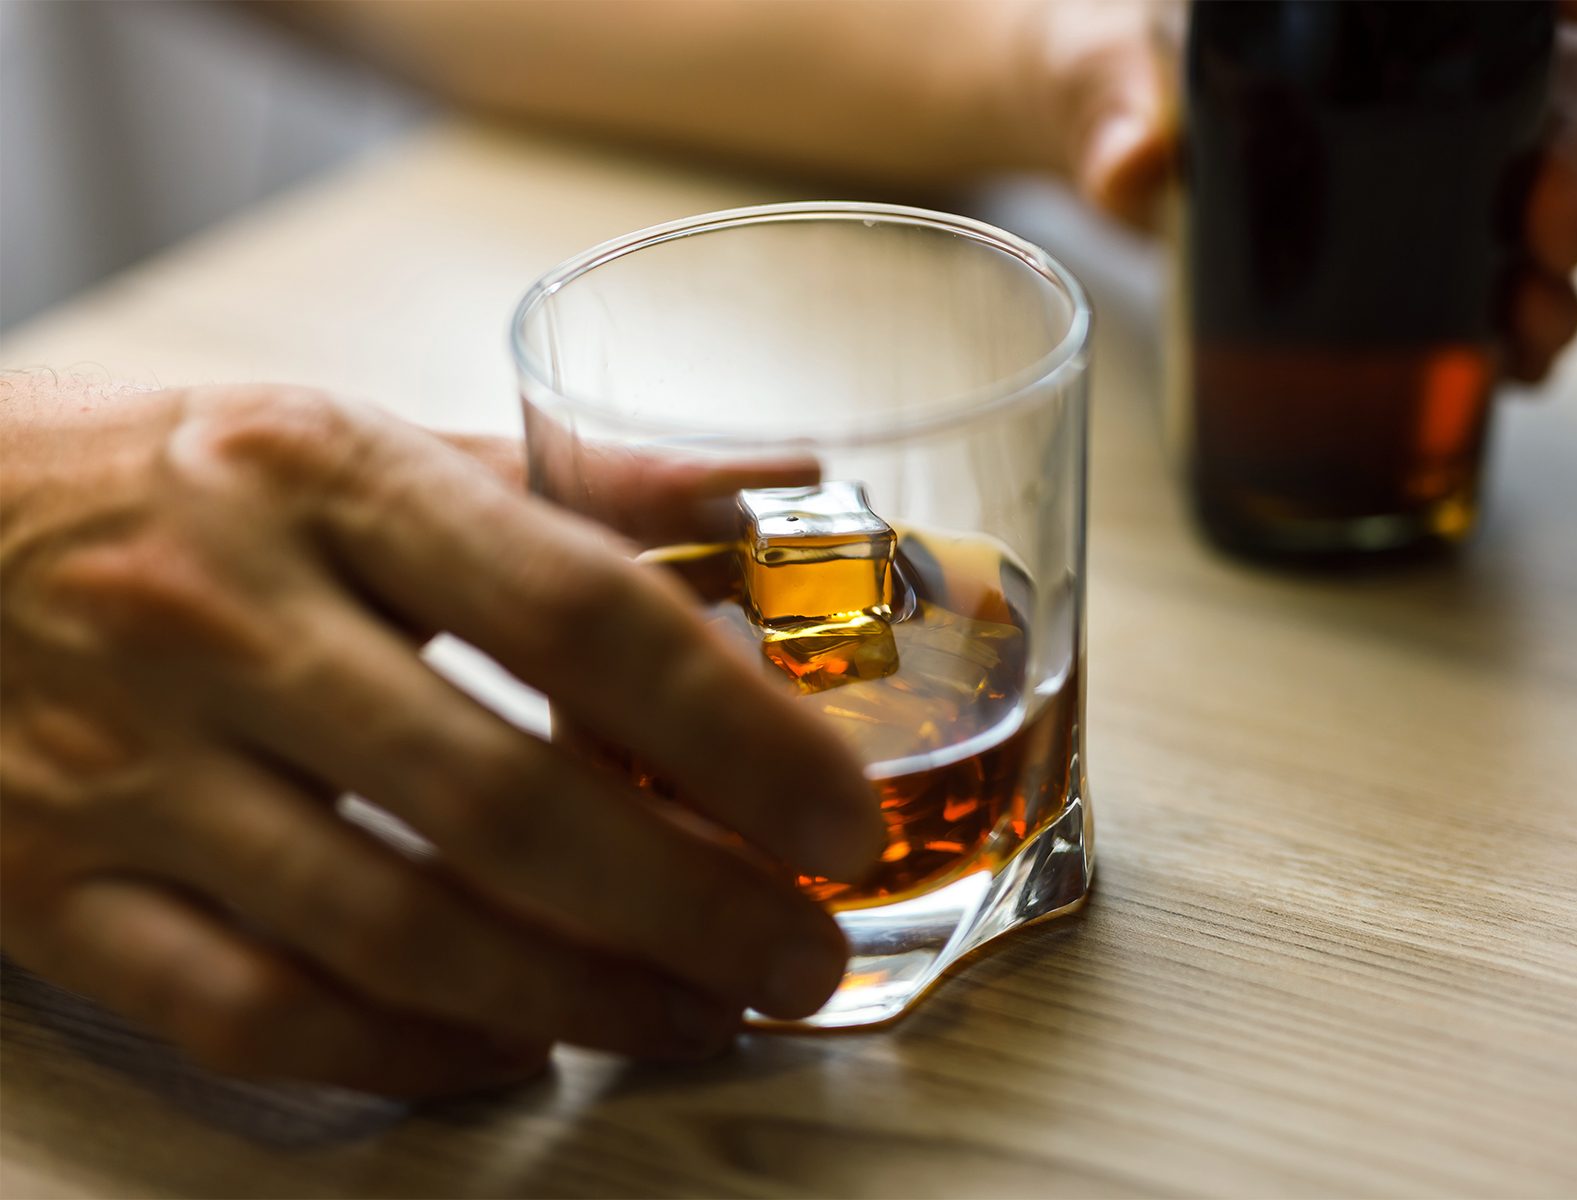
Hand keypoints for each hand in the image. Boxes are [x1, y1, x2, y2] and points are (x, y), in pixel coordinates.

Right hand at [0, 378, 884, 1095]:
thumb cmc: (167, 481)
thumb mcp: (352, 434)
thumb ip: (566, 477)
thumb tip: (767, 490)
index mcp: (325, 478)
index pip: (579, 611)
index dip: (736, 732)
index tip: (837, 815)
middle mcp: (225, 620)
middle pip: (504, 802)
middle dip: (689, 904)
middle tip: (801, 955)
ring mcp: (126, 769)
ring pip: (392, 933)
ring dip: (579, 998)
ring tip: (700, 1014)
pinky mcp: (51, 890)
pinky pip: (250, 1014)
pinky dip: (406, 1054)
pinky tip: (512, 1047)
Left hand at [1040, 0, 1576, 383]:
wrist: (1088, 138)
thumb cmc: (1103, 71)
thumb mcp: (1097, 73)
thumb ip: (1108, 110)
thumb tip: (1128, 165)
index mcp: (1368, 9)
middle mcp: (1420, 76)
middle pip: (1553, 94)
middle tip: (1561, 219)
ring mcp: (1422, 166)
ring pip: (1541, 192)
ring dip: (1560, 262)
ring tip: (1543, 317)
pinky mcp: (1400, 251)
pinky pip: (1486, 284)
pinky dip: (1517, 330)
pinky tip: (1522, 368)